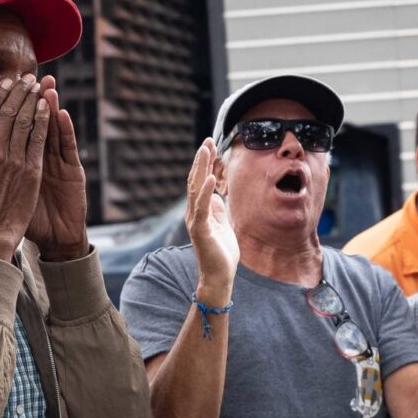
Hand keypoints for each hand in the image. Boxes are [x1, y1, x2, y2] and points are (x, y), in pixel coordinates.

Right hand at [0, 74, 48, 259]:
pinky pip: (37, 141)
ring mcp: (14, 162)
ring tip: (38, 86)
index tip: (5, 83)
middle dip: (18, 93)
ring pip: (23, 123)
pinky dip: (42, 121)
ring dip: (31, 101)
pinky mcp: (31, 172)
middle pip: (6, 114)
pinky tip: (47, 108)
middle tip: (26, 78)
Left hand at [26, 75, 88, 260]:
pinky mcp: (72, 172)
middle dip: (32, 97)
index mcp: (18, 156)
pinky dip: (65, 130)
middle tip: (31, 74)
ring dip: (50, 106)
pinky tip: (61, 113)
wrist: (48, 237)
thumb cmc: (16, 216)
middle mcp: (38, 156)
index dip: (9, 103)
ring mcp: (56, 163)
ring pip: (52, 129)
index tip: (5, 83)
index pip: (12, 123)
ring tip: (48, 86)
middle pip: (34, 120)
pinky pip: (67, 148)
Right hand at [186, 139, 238, 302]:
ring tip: (206, 151)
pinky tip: (210, 178)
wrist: (219, 276)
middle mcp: (194, 213)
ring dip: (201, 169)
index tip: (210, 145)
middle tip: (207, 140)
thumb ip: (218, 210)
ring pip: (195, 189)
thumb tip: (217, 195)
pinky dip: (205, 192)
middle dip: (201, 160)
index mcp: (200, 210)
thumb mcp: (223, 225)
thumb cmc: (221, 253)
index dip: (204, 163)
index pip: (199, 181)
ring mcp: (196, 221)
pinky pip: (202, 208)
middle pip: (195, 180)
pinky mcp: (201, 231)